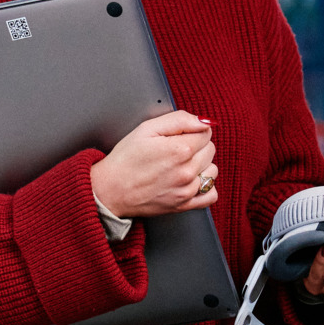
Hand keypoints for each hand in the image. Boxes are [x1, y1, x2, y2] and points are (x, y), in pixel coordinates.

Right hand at [92, 112, 215, 219]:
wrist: (111, 190)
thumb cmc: (125, 159)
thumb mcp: (147, 129)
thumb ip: (179, 120)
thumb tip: (204, 121)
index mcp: (180, 149)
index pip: (206, 132)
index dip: (192, 130)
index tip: (178, 135)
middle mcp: (187, 171)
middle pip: (210, 150)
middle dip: (197, 146)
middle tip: (174, 150)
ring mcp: (187, 190)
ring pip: (213, 170)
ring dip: (202, 165)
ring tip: (181, 166)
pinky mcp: (185, 205)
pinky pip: (211, 194)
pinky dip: (205, 187)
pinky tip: (191, 181)